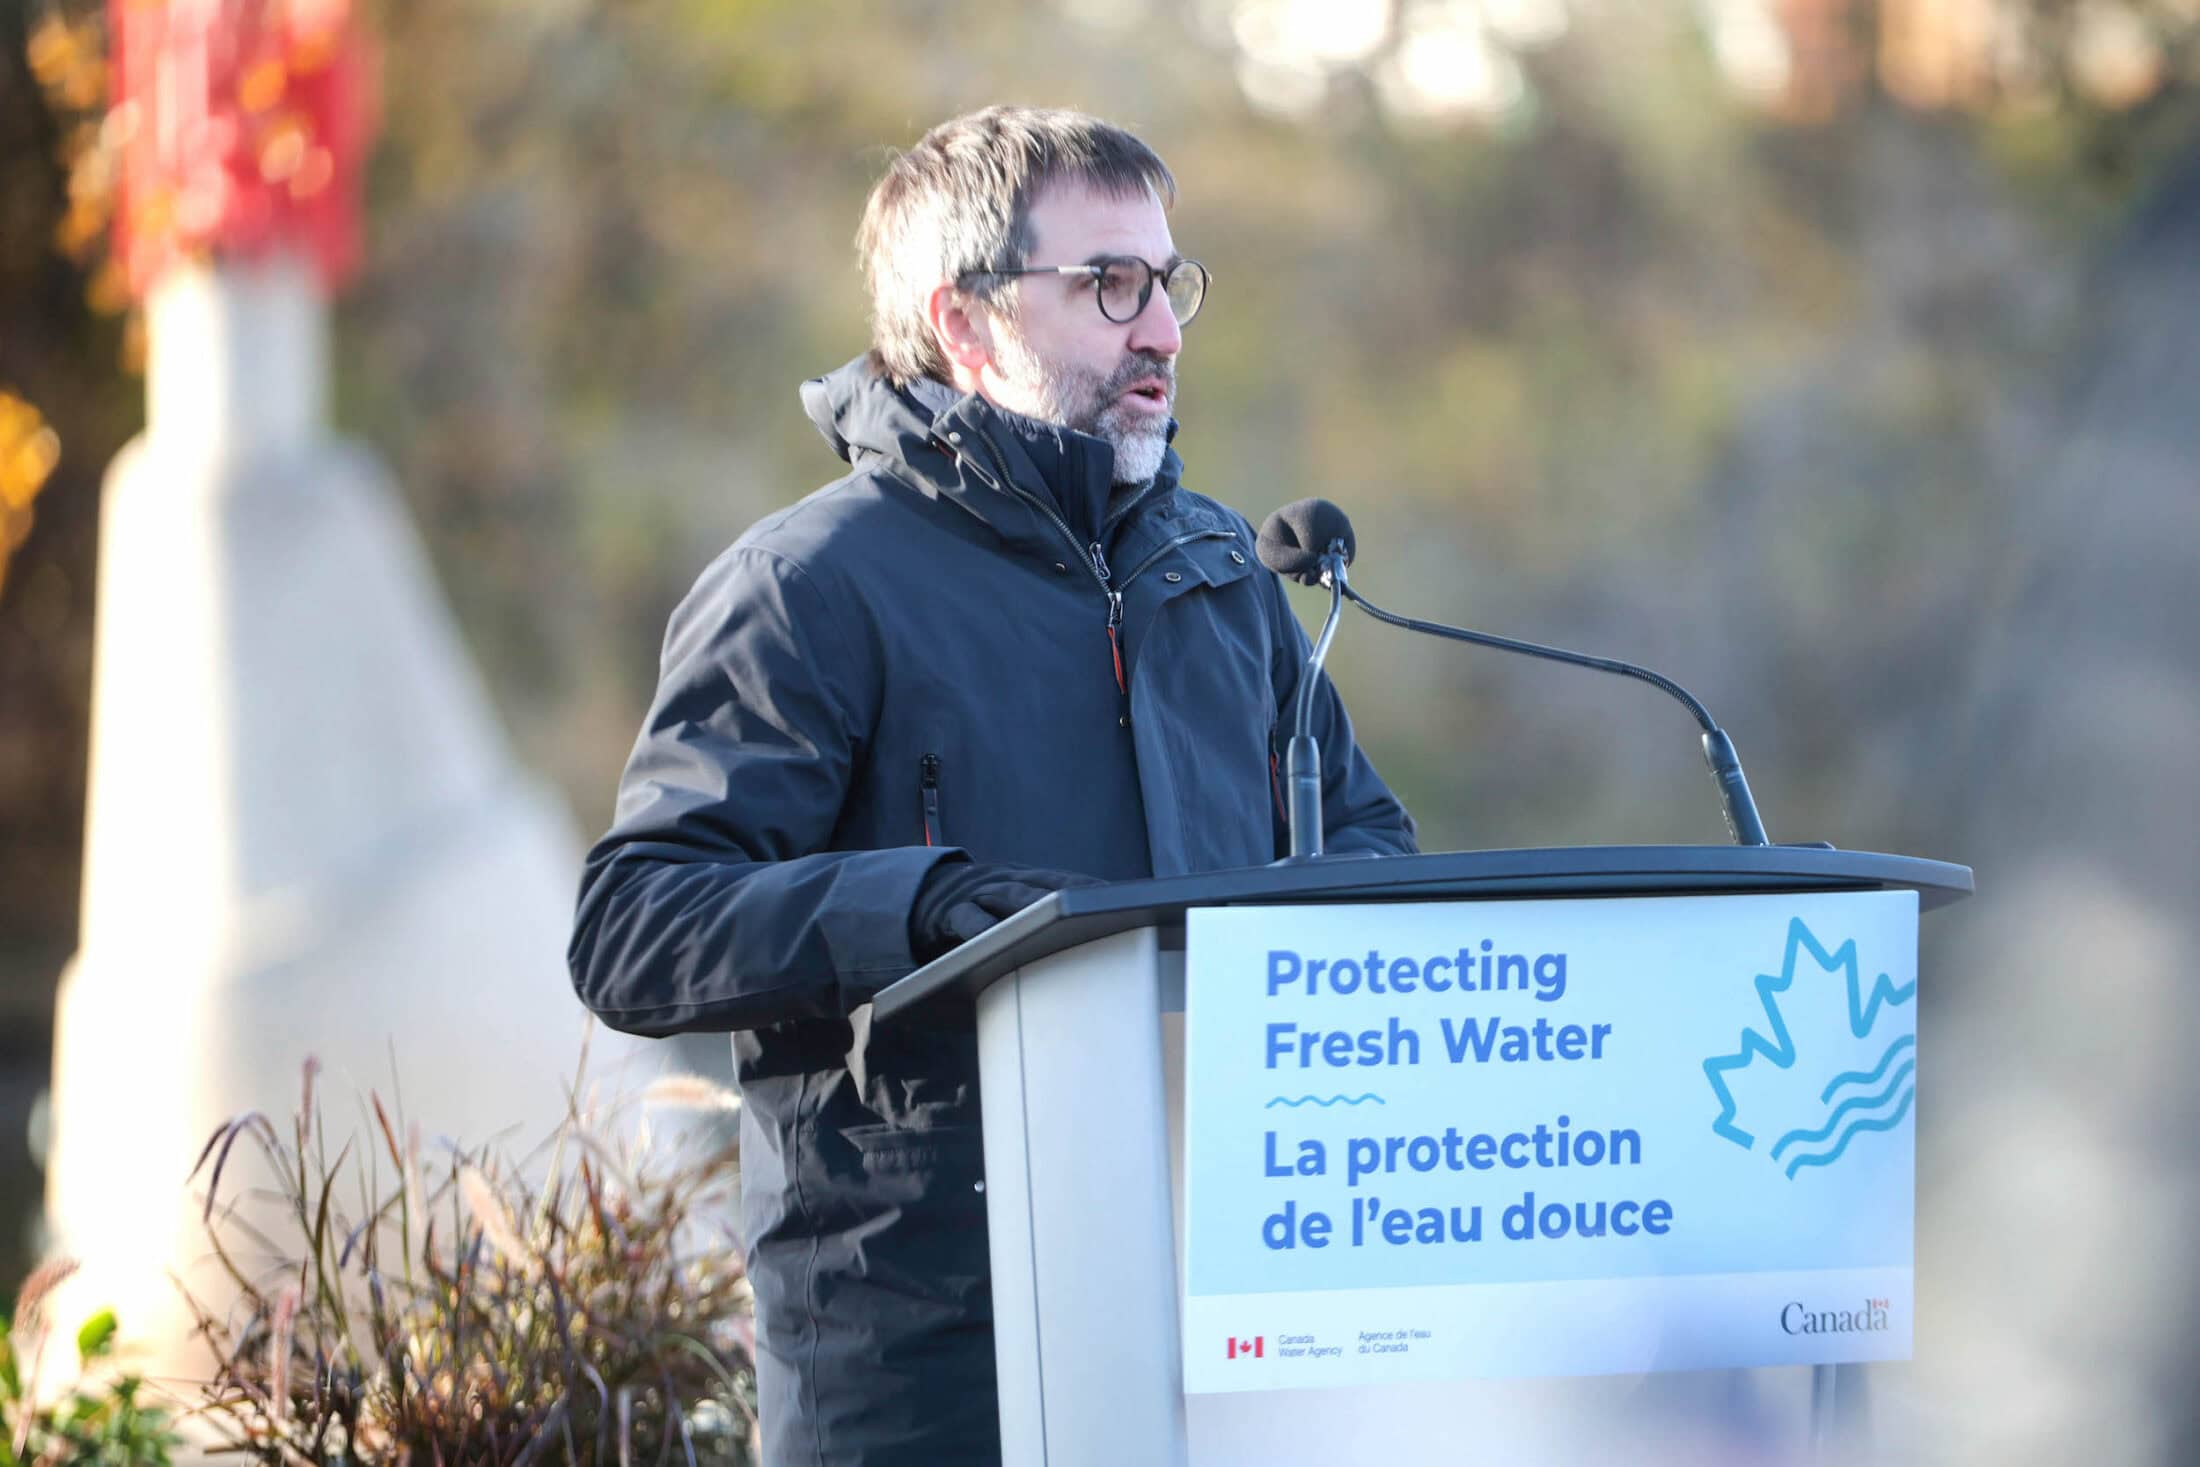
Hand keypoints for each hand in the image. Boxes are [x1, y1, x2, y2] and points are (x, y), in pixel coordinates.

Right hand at [908, 860, 1100, 961]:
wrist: (912, 899)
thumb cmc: (971, 916)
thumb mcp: (1003, 912)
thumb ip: (1033, 922)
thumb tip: (1084, 949)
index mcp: (1021, 880)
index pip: (1063, 882)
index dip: (1090, 889)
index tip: (1124, 899)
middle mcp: (1003, 881)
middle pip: (1044, 886)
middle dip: (1075, 895)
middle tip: (1106, 907)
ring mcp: (976, 894)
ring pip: (1010, 897)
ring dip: (1037, 908)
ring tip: (1064, 920)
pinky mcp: (948, 914)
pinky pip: (968, 920)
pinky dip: (984, 929)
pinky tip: (1000, 940)